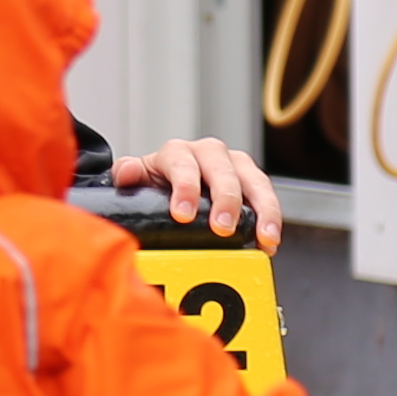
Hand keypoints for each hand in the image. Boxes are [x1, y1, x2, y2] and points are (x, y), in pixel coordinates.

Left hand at [109, 136, 281, 246]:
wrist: (171, 183)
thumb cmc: (156, 184)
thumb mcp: (138, 179)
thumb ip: (129, 175)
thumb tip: (126, 174)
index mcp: (177, 153)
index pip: (181, 164)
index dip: (184, 187)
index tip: (183, 214)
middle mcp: (209, 153)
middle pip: (222, 170)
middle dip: (225, 199)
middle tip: (222, 227)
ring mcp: (234, 166)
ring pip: (254, 180)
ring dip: (262, 209)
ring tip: (263, 237)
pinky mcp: (253, 182)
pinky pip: (267, 197)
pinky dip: (271, 219)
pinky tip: (270, 242)